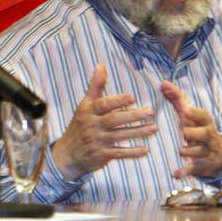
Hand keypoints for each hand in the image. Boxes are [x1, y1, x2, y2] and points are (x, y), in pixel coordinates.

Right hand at [50, 64, 157, 180]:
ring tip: (154, 128)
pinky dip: (132, 152)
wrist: (67, 155)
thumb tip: (101, 65)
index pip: (103, 105)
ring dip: (138, 132)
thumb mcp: (85, 105)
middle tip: (151, 112)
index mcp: (88, 111)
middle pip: (114, 120)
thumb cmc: (80, 126)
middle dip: (133, 116)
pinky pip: (118, 153)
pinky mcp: (101, 155)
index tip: (132, 98)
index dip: (117, 101)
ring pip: (119, 136)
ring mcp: (96, 142)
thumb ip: (96, 86)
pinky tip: (146, 149)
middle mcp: (92, 126)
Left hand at [160, 81, 221, 178]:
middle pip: (206, 133)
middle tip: (184, 132)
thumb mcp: (189, 114)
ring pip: (200, 152)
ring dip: (191, 151)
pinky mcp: (201, 165)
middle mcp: (208, 136)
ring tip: (180, 151)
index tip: (185, 111)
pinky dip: (185, 172)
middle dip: (195, 133)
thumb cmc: (197, 128)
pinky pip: (194, 169)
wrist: (217, 153)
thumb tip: (163, 83)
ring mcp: (206, 151)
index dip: (195, 113)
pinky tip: (175, 174)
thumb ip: (177, 99)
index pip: (204, 115)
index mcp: (205, 122)